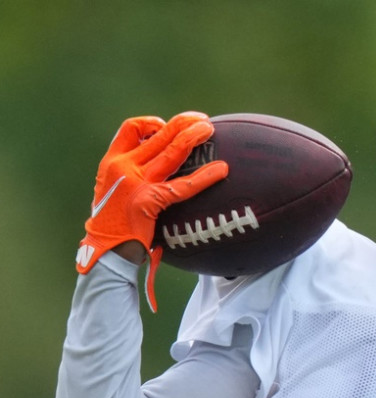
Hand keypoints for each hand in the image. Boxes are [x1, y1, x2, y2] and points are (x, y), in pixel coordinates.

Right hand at [76, 112, 228, 273]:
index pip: (130, 128)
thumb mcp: (116, 192)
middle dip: (182, 124)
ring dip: (193, 137)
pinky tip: (222, 170)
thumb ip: (133, 175)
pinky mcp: (149, 201)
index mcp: (112, 162)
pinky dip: (204, 176)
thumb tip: (161, 166)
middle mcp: (122, 167)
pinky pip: (183, 186)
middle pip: (157, 135)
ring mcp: (135, 183)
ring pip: (170, 151)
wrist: (106, 250)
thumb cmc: (116, 224)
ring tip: (210, 130)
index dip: (152, 123)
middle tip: (202, 120)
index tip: (168, 126)